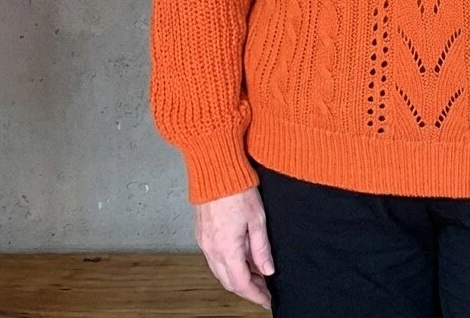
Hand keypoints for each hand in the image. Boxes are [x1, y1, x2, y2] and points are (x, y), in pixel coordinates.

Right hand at [195, 185, 274, 307]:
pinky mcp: (202, 234)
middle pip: (229, 282)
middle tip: (265, 289)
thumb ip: (261, 248)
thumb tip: (267, 270)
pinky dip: (228, 265)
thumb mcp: (257, 219)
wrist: (215, 169)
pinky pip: (214, 259)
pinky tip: (241, 259)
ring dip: (237, 277)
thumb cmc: (237, 188)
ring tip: (257, 274)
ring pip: (220, 272)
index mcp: (226, 249)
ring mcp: (204, 242)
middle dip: (248, 289)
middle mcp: (212, 250)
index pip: (242, 283)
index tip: (267, 300)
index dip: (256, 295)